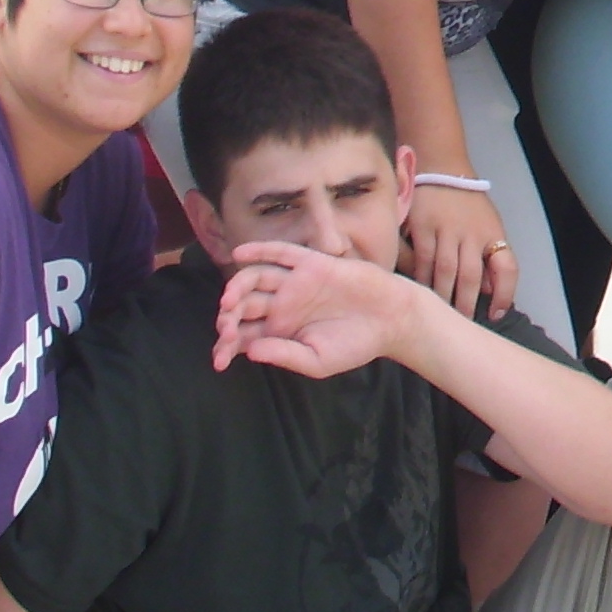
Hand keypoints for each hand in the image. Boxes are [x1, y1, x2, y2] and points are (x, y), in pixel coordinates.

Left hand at [212, 236, 431, 376]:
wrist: (391, 319)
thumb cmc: (356, 344)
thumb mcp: (317, 361)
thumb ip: (285, 356)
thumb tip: (251, 351)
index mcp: (280, 331)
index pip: (244, 335)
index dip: (227, 345)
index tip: (220, 360)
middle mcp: (282, 305)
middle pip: (243, 306)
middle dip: (228, 318)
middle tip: (225, 329)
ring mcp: (295, 283)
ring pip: (256, 279)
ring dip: (237, 287)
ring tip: (229, 300)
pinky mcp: (312, 264)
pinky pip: (281, 253)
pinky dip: (260, 250)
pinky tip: (241, 254)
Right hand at [398, 180, 518, 320]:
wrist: (441, 169)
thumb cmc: (467, 203)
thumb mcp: (488, 224)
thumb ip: (489, 256)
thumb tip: (489, 290)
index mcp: (492, 233)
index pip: (507, 267)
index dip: (505, 294)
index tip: (497, 314)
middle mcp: (472, 233)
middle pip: (471, 276)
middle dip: (467, 304)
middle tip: (461, 324)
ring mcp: (446, 230)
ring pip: (445, 272)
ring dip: (443, 297)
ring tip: (440, 315)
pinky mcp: (422, 226)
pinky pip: (422, 260)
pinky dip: (422, 279)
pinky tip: (421, 292)